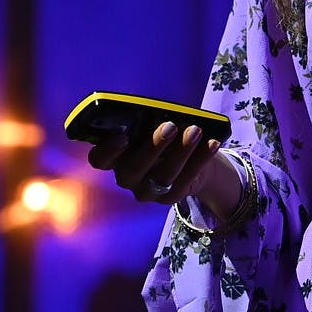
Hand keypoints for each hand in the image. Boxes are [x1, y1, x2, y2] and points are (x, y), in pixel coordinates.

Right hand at [87, 119, 230, 207]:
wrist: (187, 157)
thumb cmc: (161, 133)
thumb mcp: (151, 127)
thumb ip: (148, 123)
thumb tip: (160, 114)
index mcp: (114, 157)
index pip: (99, 160)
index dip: (107, 150)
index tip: (122, 136)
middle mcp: (127, 177)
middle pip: (133, 169)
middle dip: (152, 147)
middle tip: (170, 126)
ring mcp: (147, 191)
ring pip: (162, 176)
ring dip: (181, 151)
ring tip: (196, 130)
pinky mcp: (169, 197)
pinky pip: (186, 179)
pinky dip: (201, 159)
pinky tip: (212, 142)